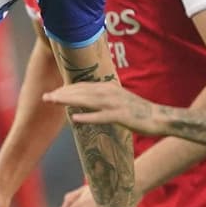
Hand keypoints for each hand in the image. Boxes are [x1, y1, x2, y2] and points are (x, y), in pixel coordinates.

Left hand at [43, 84, 170, 135]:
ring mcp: (115, 104)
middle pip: (81, 92)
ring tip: (54, 102)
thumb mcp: (118, 99)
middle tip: (45, 97)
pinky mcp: (121, 116)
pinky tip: (74, 119)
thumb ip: (103, 98)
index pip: (83, 87)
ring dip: (69, 101)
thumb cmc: (137, 111)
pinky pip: (102, 117)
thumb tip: (88, 98)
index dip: (66, 89)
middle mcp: (109, 93)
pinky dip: (88, 117)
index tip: (52, 92)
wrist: (159, 117)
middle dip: (62, 94)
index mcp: (108, 88)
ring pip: (87, 101)